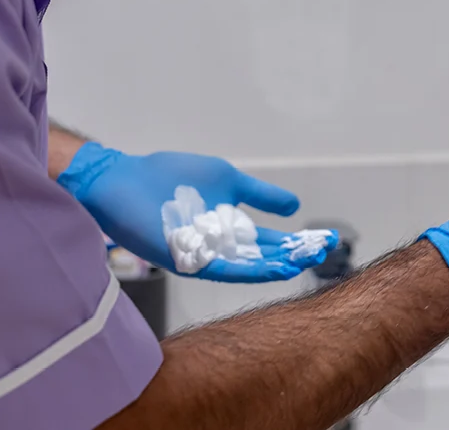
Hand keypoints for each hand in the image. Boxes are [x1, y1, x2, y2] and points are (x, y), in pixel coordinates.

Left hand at [59, 144, 318, 282]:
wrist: (123, 181)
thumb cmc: (171, 177)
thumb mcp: (227, 180)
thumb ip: (260, 195)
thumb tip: (294, 207)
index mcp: (229, 228)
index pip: (269, 240)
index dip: (297, 240)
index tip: (325, 239)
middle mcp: (220, 247)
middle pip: (263, 255)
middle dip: (294, 254)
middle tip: (323, 251)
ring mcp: (204, 255)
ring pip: (246, 266)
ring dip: (276, 265)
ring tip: (303, 263)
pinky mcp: (187, 260)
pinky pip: (222, 270)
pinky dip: (249, 269)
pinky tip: (272, 267)